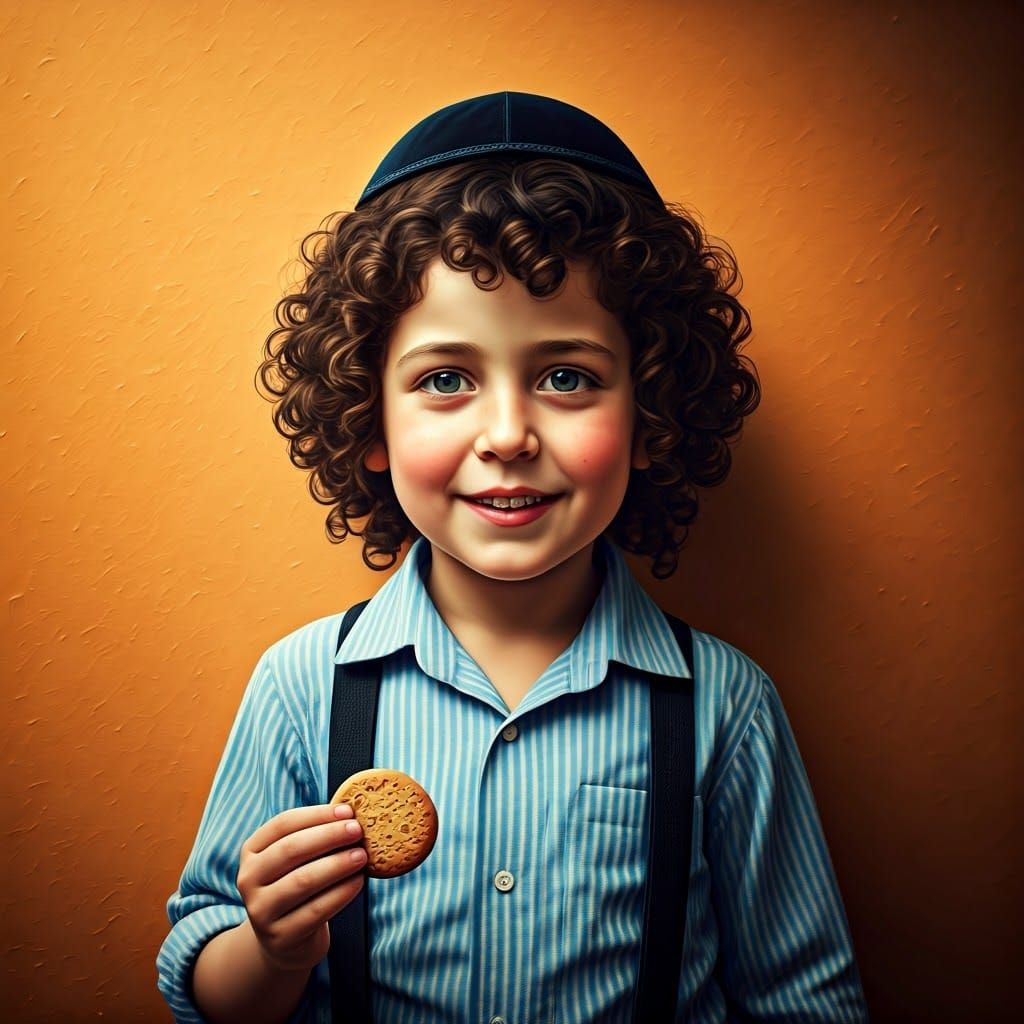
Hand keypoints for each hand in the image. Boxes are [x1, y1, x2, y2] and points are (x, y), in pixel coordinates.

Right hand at [236, 803, 366, 973]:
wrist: (284, 941)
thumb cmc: (296, 885)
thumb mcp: (295, 860)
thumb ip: (313, 836)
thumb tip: (350, 814)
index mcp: (252, 851)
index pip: (283, 824)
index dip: (317, 815)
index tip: (348, 811)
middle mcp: (248, 879)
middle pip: (291, 849)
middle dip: (329, 836)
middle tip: (357, 830)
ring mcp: (261, 910)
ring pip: (302, 880)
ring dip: (337, 864)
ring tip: (362, 856)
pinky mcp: (281, 936)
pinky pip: (315, 910)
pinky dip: (341, 893)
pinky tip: (358, 882)